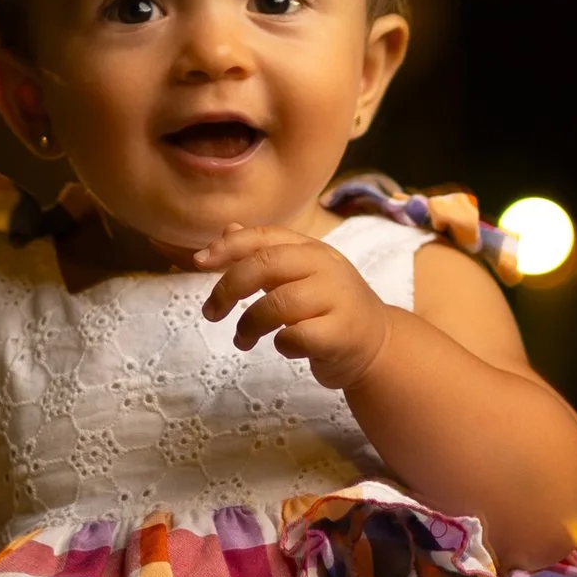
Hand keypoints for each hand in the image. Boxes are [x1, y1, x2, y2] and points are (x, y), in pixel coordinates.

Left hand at [196, 225, 391, 394]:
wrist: (377, 344)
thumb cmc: (328, 308)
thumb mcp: (299, 275)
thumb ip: (263, 254)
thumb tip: (227, 229)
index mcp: (311, 249)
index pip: (265, 236)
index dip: (229, 246)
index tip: (199, 262)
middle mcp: (325, 267)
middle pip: (265, 265)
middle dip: (229, 288)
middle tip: (211, 312)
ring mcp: (336, 299)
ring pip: (277, 304)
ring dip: (249, 324)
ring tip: (243, 340)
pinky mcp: (341, 333)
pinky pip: (296, 336)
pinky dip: (281, 344)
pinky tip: (284, 347)